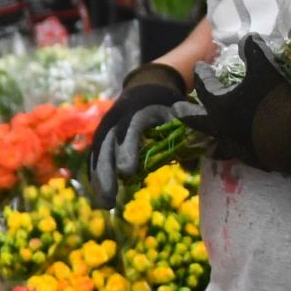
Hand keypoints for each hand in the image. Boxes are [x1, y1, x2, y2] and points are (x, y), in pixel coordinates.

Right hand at [90, 62, 190, 205]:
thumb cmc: (168, 103)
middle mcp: (118, 117)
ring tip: (105, 204)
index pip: (130, 130)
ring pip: (99, 153)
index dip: (127, 150)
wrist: (147, 86)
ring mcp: (107, 126)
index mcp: (139, 110)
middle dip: (107, 173)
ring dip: (99, 179)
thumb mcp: (180, 112)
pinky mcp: (102, 136)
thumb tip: (195, 160)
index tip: (128, 172)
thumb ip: (187, 133)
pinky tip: (99, 194)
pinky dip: (96, 174)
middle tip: (110, 200)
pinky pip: (96, 156)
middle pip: (108, 146)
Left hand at [188, 37, 290, 180]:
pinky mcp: (254, 161)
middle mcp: (222, 129)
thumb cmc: (278, 101)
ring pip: (214, 141)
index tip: (199, 66)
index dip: (202, 74)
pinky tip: (240, 144)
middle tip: (176, 108)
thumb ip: (254, 52)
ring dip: (210, 134)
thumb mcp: (266, 69)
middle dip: (186, 112)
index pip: (205, 87)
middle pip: (196, 121)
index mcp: (219, 106)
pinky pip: (237, 152)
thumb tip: (248, 37)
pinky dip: (235, 145)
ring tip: (209, 132)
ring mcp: (236, 147)